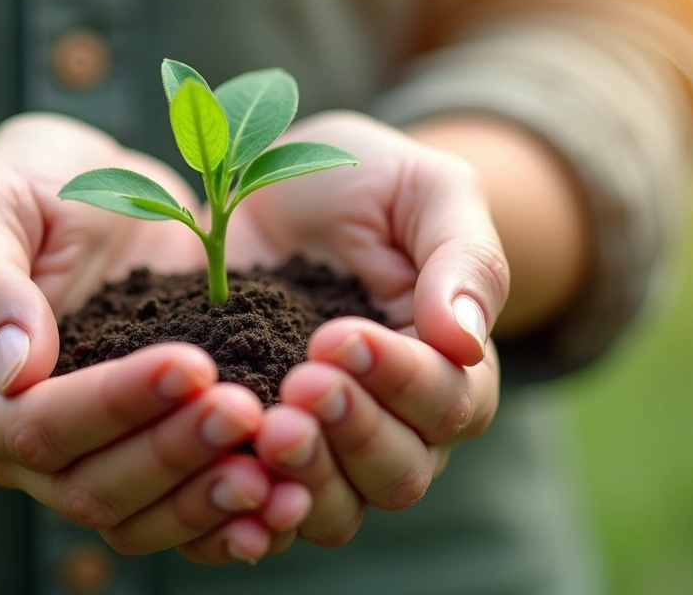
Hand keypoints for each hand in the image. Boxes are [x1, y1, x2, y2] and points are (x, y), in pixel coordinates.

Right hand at [0, 114, 270, 560]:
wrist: (83, 188)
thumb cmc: (24, 185)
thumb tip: (9, 366)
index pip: (33, 426)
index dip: (113, 405)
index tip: (192, 364)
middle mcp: (19, 441)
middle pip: (91, 486)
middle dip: (174, 454)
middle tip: (248, 412)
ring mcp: (87, 453)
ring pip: (138, 515)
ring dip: (207, 499)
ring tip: (277, 470)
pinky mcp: (145, 447)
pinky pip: (180, 507)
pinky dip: (231, 511)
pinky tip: (287, 495)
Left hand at [225, 111, 507, 550]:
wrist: (265, 184)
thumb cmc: (363, 181)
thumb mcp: (425, 191)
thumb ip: (462, 259)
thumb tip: (467, 339)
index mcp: (452, 365)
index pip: (449, 402)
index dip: (400, 379)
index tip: (337, 334)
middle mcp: (398, 423)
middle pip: (400, 473)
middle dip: (353, 433)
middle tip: (302, 383)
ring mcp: (328, 447)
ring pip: (340, 510)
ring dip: (307, 477)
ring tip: (265, 430)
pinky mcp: (260, 451)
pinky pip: (265, 511)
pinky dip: (250, 508)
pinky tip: (224, 474)